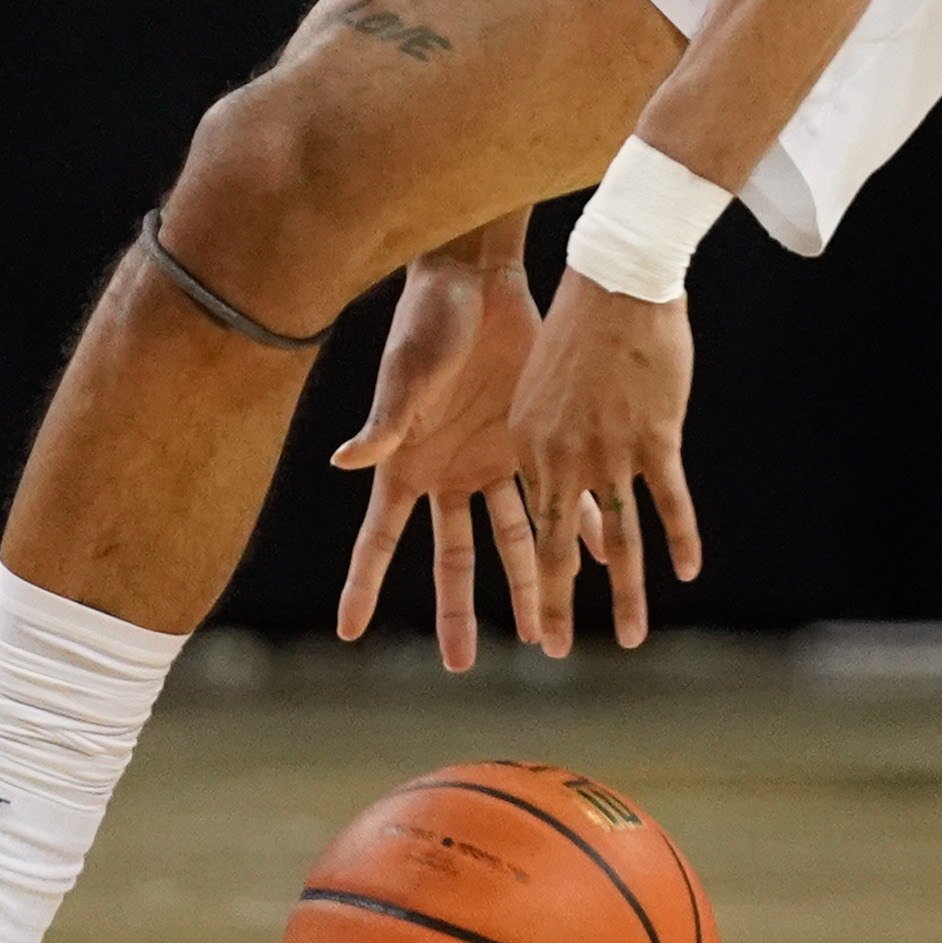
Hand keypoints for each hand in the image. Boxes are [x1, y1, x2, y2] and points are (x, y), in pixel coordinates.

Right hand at [331, 243, 552, 670]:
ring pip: (515, 536)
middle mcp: (449, 473)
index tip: (349, 632)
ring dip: (531, 581)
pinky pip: (560, 492)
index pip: (378, 538)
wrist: (478, 279)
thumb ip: (384, 424)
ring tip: (546, 633)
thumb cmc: (427, 321)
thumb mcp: (405, 374)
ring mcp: (491, 458)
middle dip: (457, 611)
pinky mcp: (532, 438)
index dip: (363, 584)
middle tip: (460, 663)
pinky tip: (596, 556)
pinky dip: (578, 523)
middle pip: (454, 557)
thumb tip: (345, 462)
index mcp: (407, 465)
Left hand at [508, 270, 701, 652]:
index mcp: (526, 445)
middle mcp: (563, 458)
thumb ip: (540, 435)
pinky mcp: (655, 438)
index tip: (535, 610)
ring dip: (626, 594)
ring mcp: (610, 452)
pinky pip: (668, 501)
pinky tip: (688, 571)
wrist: (615, 280)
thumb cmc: (573, 323)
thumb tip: (548, 470)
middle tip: (554, 651)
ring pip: (620, 539)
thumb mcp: (537, 383)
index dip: (536, 568)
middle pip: (559, 548)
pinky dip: (681, 537)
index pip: (532, 522)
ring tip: (630, 639)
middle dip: (557, 606)